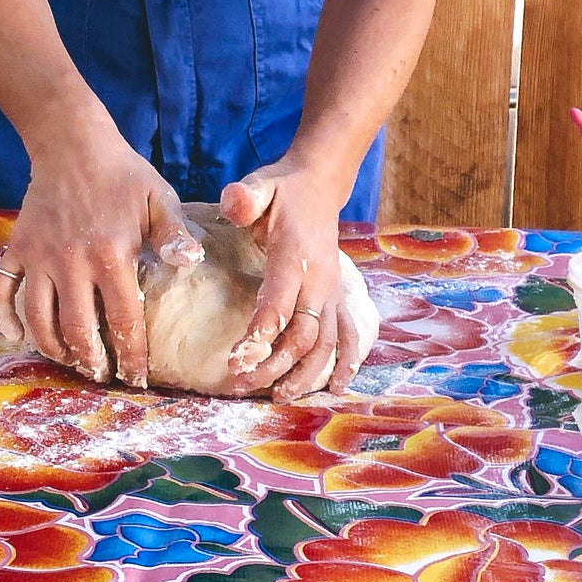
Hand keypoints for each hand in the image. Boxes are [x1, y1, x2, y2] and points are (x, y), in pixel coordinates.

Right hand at [0, 125, 202, 388]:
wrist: (71, 142)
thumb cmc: (122, 173)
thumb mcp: (158, 197)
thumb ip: (175, 234)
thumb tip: (191, 264)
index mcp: (111, 255)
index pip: (123, 321)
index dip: (131, 356)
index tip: (137, 379)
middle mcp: (71, 262)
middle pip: (78, 330)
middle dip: (92, 362)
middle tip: (102, 375)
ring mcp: (40, 256)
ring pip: (38, 319)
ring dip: (53, 348)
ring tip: (70, 360)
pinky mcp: (17, 247)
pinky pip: (2, 288)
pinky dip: (5, 316)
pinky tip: (16, 334)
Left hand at [218, 161, 359, 401]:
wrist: (319, 185)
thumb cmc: (282, 190)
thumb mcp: (261, 185)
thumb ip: (245, 196)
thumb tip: (233, 202)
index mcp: (296, 255)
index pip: (279, 303)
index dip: (259, 335)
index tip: (234, 361)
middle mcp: (320, 279)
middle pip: (303, 334)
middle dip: (274, 365)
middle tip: (242, 385)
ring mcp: (332, 291)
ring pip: (326, 343)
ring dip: (305, 374)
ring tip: (279, 396)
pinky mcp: (338, 297)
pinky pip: (348, 335)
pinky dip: (346, 363)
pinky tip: (336, 387)